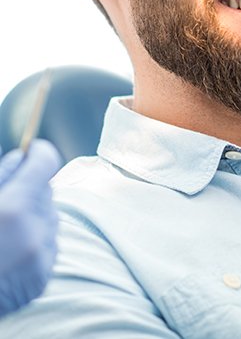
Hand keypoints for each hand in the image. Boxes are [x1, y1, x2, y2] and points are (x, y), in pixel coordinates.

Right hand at [0, 140, 61, 316]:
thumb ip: (2, 176)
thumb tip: (23, 156)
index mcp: (14, 209)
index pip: (47, 163)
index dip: (40, 153)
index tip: (33, 149)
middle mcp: (34, 231)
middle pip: (47, 190)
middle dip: (30, 188)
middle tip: (7, 198)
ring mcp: (41, 256)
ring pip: (50, 217)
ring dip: (33, 215)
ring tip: (3, 230)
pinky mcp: (42, 276)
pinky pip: (48, 244)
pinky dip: (34, 241)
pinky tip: (9, 251)